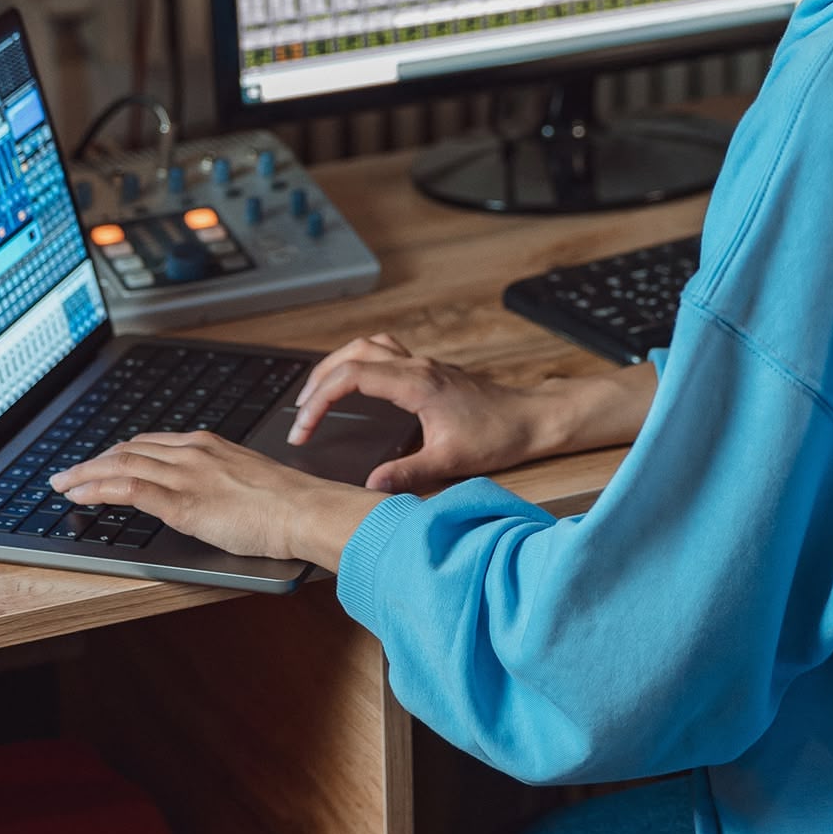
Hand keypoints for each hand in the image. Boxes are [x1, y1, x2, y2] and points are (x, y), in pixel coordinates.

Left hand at [50, 427, 375, 573]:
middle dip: (94, 461)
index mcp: (208, 445)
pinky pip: (127, 489)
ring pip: (120, 466)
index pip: (150, 444)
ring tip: (62, 484)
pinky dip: (97, 489)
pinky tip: (80, 494)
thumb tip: (208, 497)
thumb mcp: (247, 482)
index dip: (118, 454)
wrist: (304, 509)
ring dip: (85, 474)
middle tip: (69, 473)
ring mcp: (185, 475)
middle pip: (128, 451)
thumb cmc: (288, 503)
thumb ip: (220, 483)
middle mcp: (192, 452)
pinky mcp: (181, 501)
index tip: (101, 462)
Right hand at [287, 333, 542, 491]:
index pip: (351, 377)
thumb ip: (407, 473)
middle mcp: (417, 366)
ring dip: (338, 364)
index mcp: (416, 383)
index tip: (304, 430)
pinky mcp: (429, 371)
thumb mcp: (451, 460)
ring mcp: (423, 365)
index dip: (319, 400)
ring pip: (368, 346)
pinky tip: (355, 386)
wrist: (532, 418)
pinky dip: (360, 363)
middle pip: (353, 353)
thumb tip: (370, 487)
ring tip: (317, 393)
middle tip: (300, 413)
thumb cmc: (498, 435)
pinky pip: (384, 352)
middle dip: (319, 379)